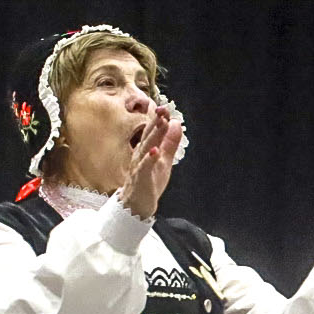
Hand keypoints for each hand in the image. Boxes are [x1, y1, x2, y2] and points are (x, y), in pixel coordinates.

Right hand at [117, 106, 182, 221]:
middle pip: (148, 136)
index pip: (152, 131)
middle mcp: (140, 154)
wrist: (137, 205)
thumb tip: (176, 123)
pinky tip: (155, 151)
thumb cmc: (149, 180)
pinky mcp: (140, 178)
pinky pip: (144, 167)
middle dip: (155, 122)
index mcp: (146, 149)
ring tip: (162, 123)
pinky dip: (149, 158)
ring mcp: (139, 165)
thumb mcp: (164, 160)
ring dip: (154, 135)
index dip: (158, 119)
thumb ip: (170, 142)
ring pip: (146, 148)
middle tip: (163, 110)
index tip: (165, 108)